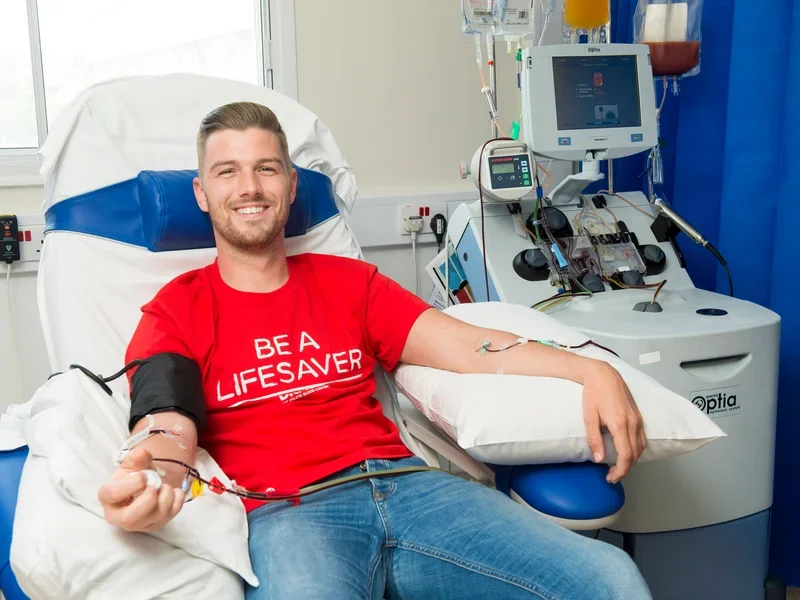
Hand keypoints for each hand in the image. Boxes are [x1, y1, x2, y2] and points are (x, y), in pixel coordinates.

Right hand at [97, 447, 183, 531]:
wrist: (144, 486)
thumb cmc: (133, 477)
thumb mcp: (132, 465)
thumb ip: (136, 458)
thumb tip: (141, 454)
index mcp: (108, 498)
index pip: (113, 494)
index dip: (131, 483)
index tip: (143, 476)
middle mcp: (119, 516)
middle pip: (129, 518)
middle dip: (148, 499)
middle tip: (155, 485)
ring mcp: (138, 524)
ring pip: (155, 517)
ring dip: (166, 496)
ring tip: (164, 486)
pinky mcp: (154, 526)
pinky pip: (171, 515)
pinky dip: (177, 500)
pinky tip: (173, 492)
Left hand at [581, 362, 645, 483]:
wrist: (603, 374)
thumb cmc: (593, 393)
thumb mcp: (589, 417)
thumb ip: (594, 439)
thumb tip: (599, 459)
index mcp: (620, 424)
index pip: (626, 455)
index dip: (620, 470)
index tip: (611, 478)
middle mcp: (633, 423)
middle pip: (635, 454)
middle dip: (625, 468)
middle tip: (612, 476)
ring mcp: (638, 419)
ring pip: (641, 447)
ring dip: (632, 460)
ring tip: (618, 467)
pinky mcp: (638, 416)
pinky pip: (642, 438)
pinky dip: (636, 449)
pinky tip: (627, 452)